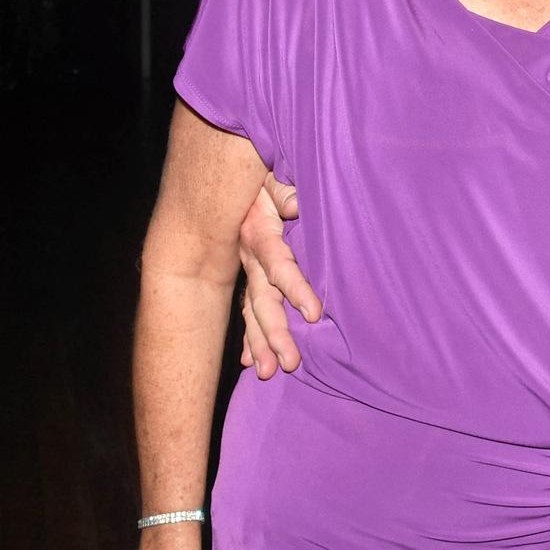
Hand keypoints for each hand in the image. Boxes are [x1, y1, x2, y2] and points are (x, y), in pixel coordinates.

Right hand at [237, 173, 319, 377]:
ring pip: (252, 310)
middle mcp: (249, 256)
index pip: (278, 265)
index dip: (295, 288)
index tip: (313, 314)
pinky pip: (247, 309)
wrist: (235, 176)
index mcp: (258, 233)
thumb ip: (283, 190)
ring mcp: (247, 268)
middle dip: (274, 333)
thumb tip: (295, 205)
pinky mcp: (249, 274)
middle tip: (289, 363)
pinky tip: (251, 361)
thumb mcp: (273, 177)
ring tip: (267, 372)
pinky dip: (249, 336)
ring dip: (259, 342)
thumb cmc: (266, 177)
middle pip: (261, 299)